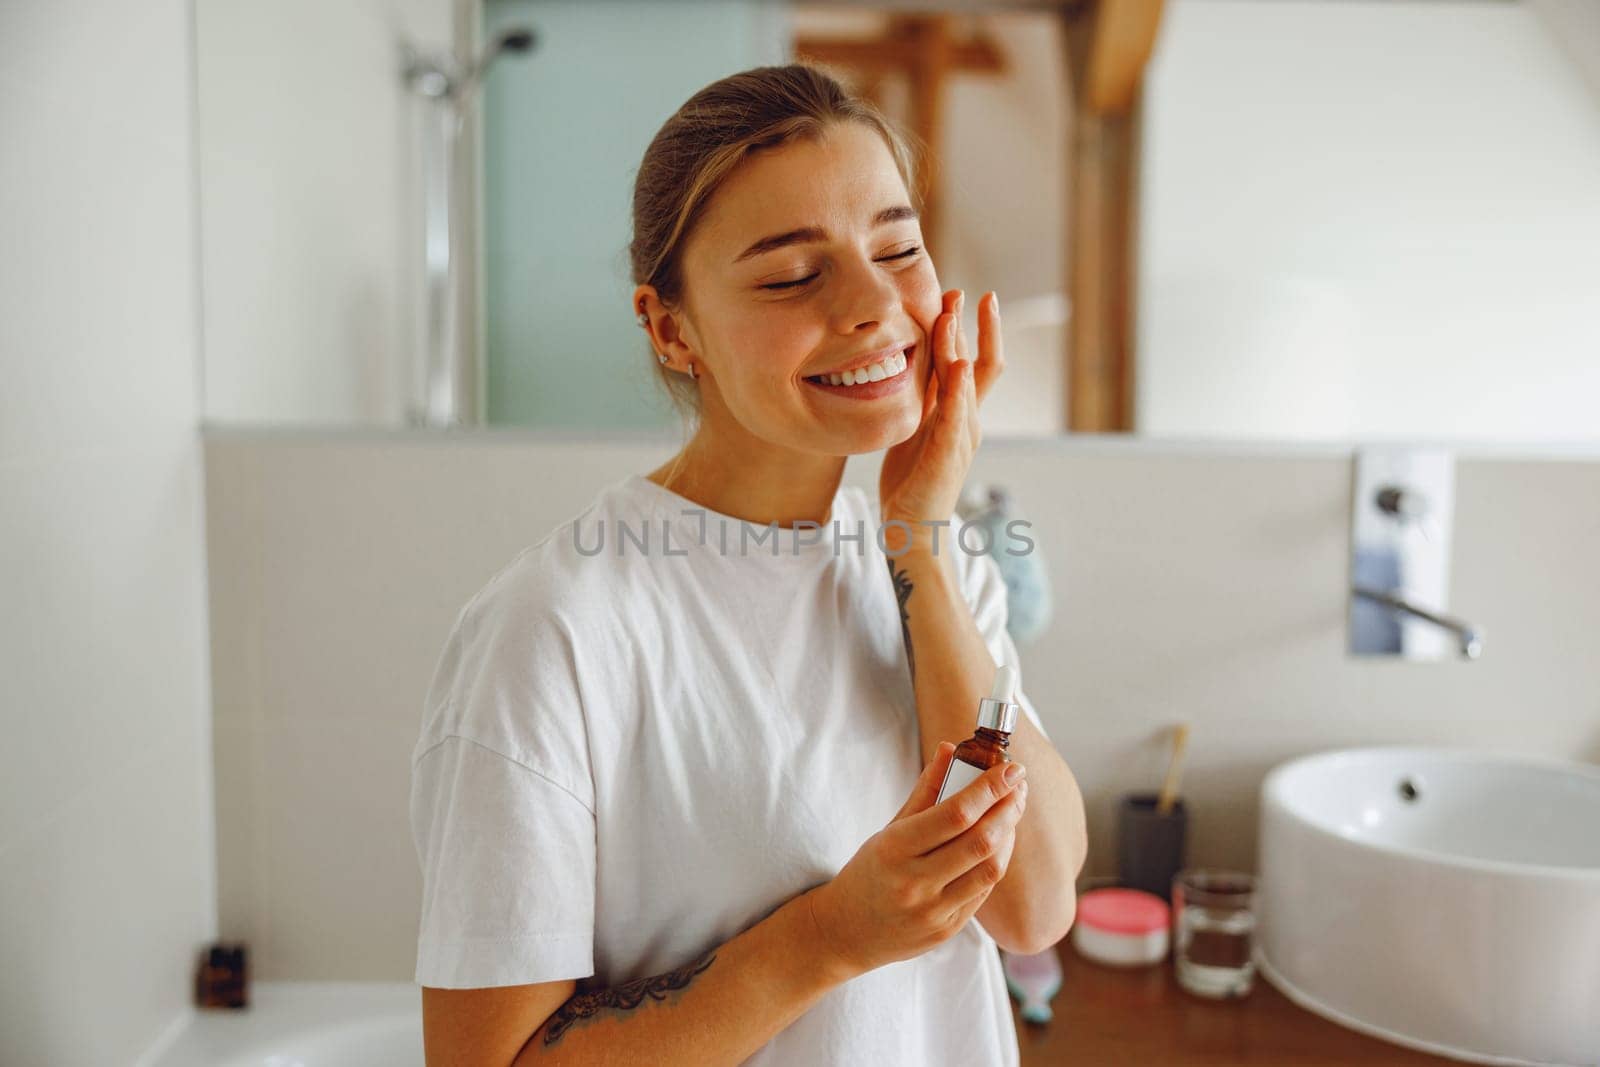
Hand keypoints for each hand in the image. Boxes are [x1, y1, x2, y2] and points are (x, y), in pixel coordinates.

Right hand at [809, 741, 1028, 977]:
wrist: (847, 932)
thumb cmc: (869, 873)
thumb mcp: (888, 829)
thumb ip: (924, 791)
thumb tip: (949, 748)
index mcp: (895, 848)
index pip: (955, 814)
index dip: (989, 789)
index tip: (1011, 769)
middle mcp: (914, 882)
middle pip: (980, 841)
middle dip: (1008, 808)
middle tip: (1018, 787)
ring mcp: (933, 911)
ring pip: (990, 869)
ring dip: (1008, 835)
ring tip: (1010, 812)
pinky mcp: (947, 930)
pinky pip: (983, 891)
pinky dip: (996, 861)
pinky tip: (998, 843)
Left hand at [878, 289, 1005, 533]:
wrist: (911, 526)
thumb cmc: (913, 478)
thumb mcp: (918, 425)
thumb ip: (927, 396)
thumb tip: (923, 360)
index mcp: (960, 413)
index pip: (973, 361)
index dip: (970, 327)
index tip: (960, 295)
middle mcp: (967, 421)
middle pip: (977, 363)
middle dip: (971, 326)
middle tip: (959, 292)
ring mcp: (960, 438)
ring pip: (965, 382)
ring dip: (958, 345)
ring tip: (950, 315)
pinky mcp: (946, 456)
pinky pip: (954, 417)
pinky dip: (957, 390)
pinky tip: (957, 366)